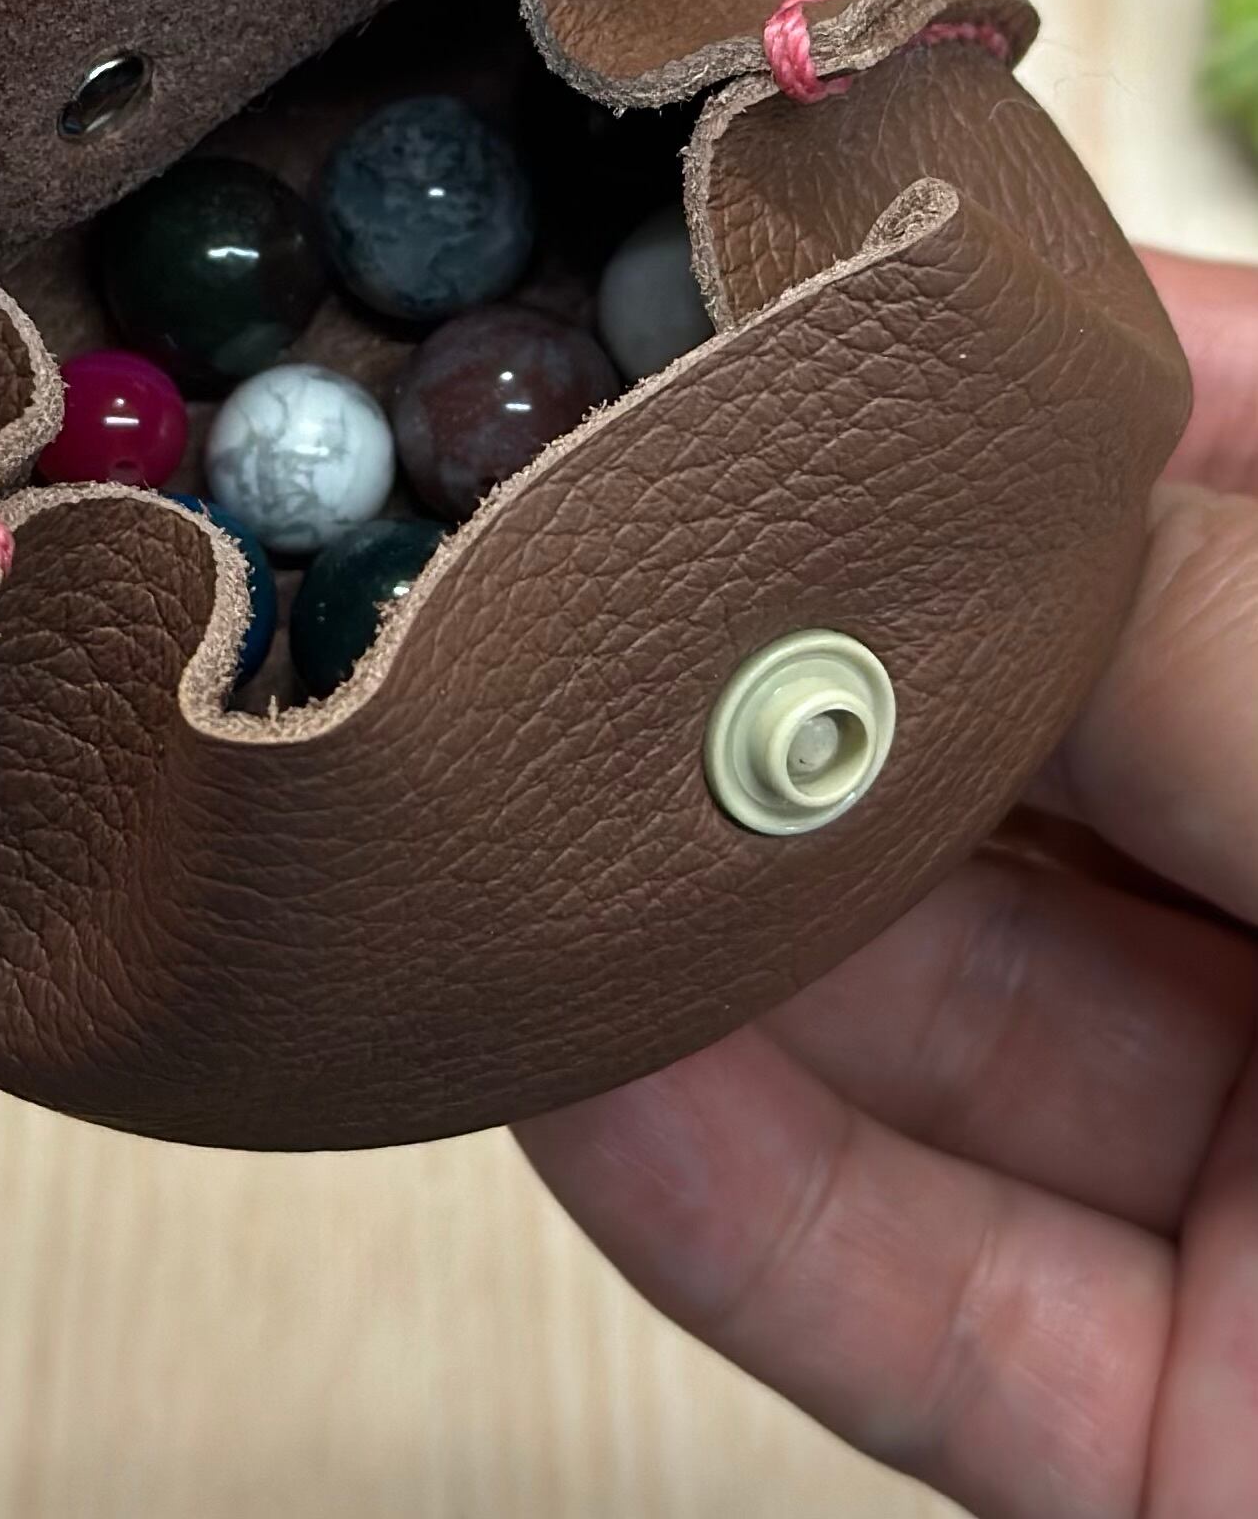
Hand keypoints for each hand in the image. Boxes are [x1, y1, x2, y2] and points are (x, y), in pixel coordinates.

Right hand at [521, 248, 1257, 1518]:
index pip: (1246, 476)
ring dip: (713, 933)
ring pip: (930, 1025)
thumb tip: (953, 492)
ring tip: (516, 807)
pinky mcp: (1170, 1433)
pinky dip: (725, 1190)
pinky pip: (904, 1293)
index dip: (1016, 385)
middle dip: (804, 679)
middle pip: (1037, 768)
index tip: (778, 295)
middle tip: (568, 574)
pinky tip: (573, 1056)